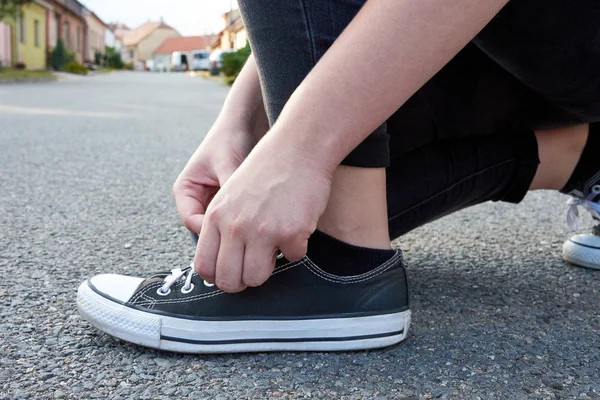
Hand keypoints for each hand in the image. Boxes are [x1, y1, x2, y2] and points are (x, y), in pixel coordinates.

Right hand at [173, 125, 255, 233]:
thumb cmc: (231, 137)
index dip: (210, 229)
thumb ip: (230, 190)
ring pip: (224, 226)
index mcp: (186, 189)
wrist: (248, 122)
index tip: (232, 231)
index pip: (192, 221)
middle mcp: (199, 198)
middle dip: (226, 232)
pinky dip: (248, 220)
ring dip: (239, 226)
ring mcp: (216, 202)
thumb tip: (239, 217)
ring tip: (257, 222)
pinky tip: (262, 217)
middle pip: (208, 228)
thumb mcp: (228, 164)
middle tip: (248, 235)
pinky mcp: (233, 202)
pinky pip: (238, 219)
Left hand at [193, 132, 332, 292]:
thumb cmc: (267, 169)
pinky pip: (293, 258)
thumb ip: (222, 224)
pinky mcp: (291, 233)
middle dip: (242, 282)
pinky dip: (298, 247)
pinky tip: (297, 224)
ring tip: (276, 247)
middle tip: (254, 270)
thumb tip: (223, 261)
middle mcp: (235, 227)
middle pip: (229, 280)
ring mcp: (262, 231)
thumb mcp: (230, 193)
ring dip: (268, 269)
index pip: (204, 266)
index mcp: (216, 216)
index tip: (231, 274)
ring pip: (257, 278)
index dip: (218, 277)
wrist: (297, 148)